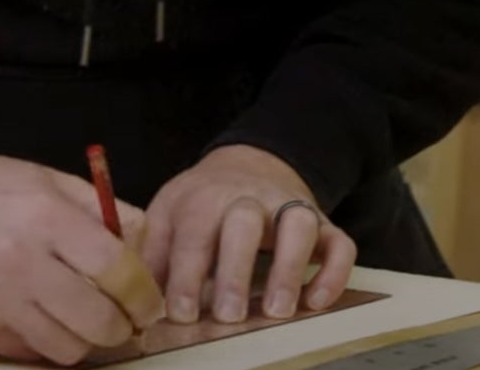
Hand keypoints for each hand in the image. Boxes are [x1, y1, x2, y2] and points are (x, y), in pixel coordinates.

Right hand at [0, 137, 163, 365]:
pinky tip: (46, 321)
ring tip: (85, 321)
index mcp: (44, 218)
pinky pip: (28, 352)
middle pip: (98, 319)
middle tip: (126, 319)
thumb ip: (95, 205)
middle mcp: (21, 263)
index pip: (116, 269)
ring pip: (66, 347)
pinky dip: (46, 343)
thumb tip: (139, 235)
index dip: (143, 292)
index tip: (149, 301)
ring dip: (86, 340)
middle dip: (123, 325)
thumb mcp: (40, 177)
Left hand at [142, 145, 355, 326]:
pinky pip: (340, 243)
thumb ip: (153, 253)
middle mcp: (250, 199)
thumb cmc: (202, 201)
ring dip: (289, 268)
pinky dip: (334, 272)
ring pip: (298, 225)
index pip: (194, 234)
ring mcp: (289, 208)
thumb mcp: (168, 214)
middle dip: (235, 271)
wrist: (250, 163)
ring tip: (277, 310)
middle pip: (244, 223)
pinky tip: (316, 301)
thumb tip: (138, 297)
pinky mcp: (323, 223)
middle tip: (228, 316)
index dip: (186, 276)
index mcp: (204, 197)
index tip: (181, 313)